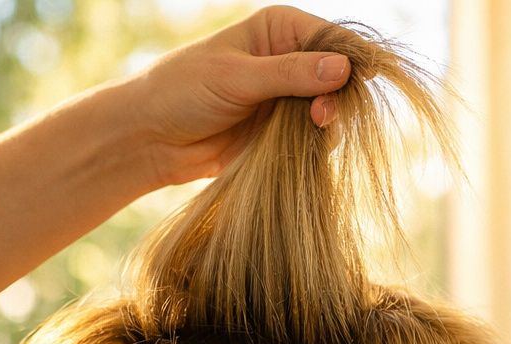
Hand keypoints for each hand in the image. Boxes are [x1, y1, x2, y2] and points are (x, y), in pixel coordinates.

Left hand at [127, 5, 354, 186]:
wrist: (151, 138)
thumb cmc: (182, 92)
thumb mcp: (236, 78)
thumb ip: (289, 74)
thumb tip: (343, 67)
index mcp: (280, 29)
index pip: (333, 38)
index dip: (351, 59)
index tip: (358, 83)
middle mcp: (290, 58)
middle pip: (339, 75)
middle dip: (339, 95)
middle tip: (321, 116)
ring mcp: (287, 96)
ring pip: (331, 107)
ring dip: (328, 121)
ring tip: (313, 130)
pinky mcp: (282, 130)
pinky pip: (315, 136)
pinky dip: (317, 143)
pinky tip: (306, 147)